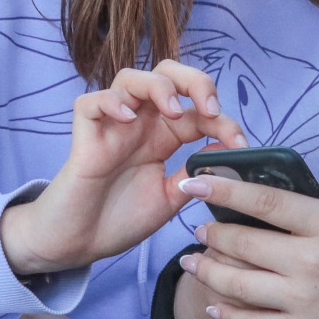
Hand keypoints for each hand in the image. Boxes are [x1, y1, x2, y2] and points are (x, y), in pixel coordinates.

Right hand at [0, 60, 246, 274]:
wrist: (78, 244)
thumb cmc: (120, 218)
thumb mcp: (169, 197)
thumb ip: (195, 173)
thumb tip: (229, 152)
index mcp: (164, 135)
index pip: (197, 110)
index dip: (223, 120)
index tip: (240, 144)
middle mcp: (140, 122)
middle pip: (167, 74)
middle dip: (194, 81)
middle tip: (209, 109)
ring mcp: (111, 124)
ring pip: (131, 78)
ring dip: (157, 86)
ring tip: (172, 112)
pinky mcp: (84, 134)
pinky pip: (91, 102)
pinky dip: (111, 102)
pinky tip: (127, 117)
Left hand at [178, 118, 318, 318]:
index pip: (265, 200)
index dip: (224, 189)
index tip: (194, 181)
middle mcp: (311, 260)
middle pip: (244, 242)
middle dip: (212, 232)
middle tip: (197, 226)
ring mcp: (303, 300)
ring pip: (240, 283)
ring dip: (209, 271)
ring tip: (191, 261)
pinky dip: (227, 314)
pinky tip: (213, 303)